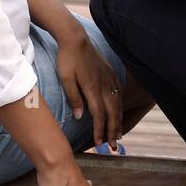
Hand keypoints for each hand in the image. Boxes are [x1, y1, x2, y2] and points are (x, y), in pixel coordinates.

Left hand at [55, 21, 123, 146]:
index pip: (99, 115)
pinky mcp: (109, 72)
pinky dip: (119, 105)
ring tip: (119, 134)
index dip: (99, 131)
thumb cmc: (67, 59)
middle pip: (112, 113)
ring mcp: (108, 78)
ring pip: (117, 104)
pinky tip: (118, 110)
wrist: (75, 38)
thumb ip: (74, 98)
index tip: (98, 144)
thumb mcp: (65, 79)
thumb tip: (80, 117)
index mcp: (92, 88)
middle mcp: (104, 85)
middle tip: (113, 146)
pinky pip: (117, 92)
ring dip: (118, 120)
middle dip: (113, 131)